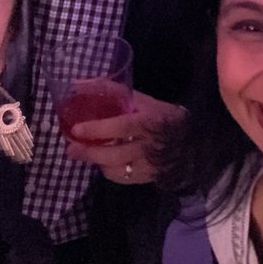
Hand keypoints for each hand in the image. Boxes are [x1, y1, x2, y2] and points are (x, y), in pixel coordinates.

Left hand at [64, 90, 184, 184]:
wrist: (191, 143)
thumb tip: (81, 85)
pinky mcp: (148, 178)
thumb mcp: (144, 100)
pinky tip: (104, 163)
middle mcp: (148, 146)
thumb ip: (115, 92)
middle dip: (89, 153)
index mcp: (149, 122)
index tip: (77, 129)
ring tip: (84, 155)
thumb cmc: (164, 117)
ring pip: (116, 170)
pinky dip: (109, 171)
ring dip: (97, 162)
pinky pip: (122, 178)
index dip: (98, 129)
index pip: (121, 127)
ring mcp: (149, 166)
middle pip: (114, 154)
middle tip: (71, 149)